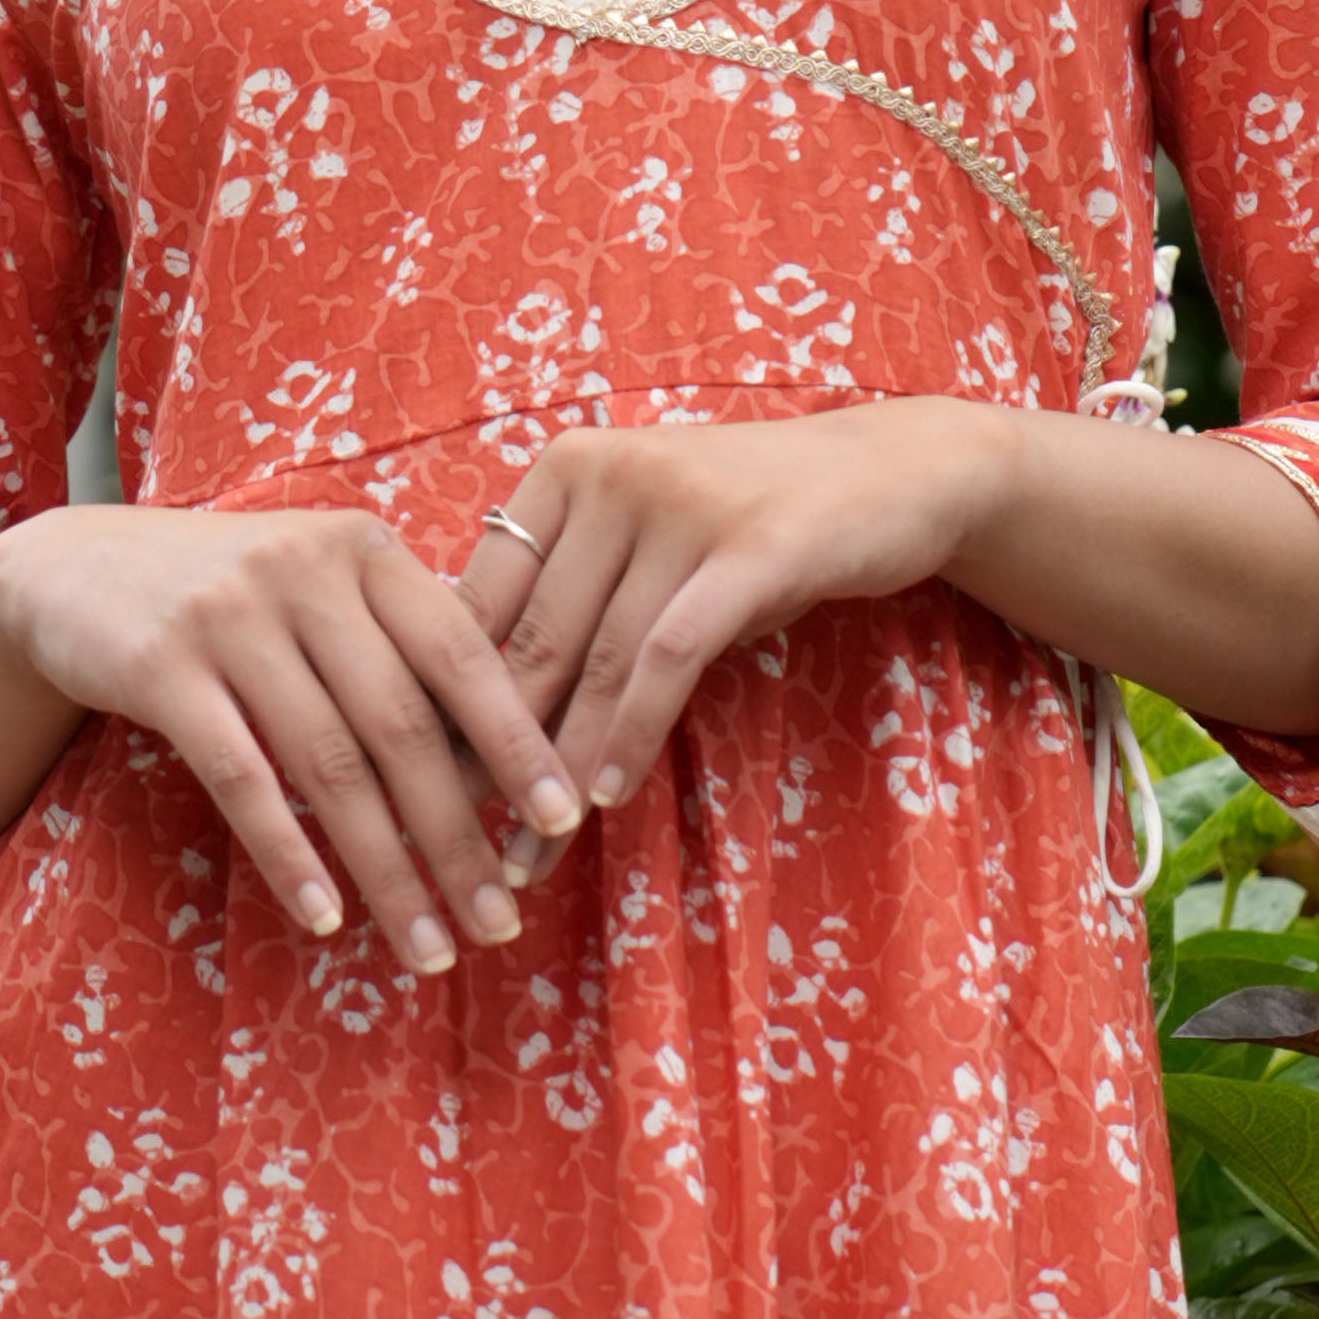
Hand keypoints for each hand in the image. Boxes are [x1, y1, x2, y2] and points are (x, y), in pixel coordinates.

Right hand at [0, 501, 582, 978]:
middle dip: (459, 834)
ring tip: (430, 947)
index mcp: (364, 551)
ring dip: (388, 868)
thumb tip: (514, 748)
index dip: (517, 739)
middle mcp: (305, 570)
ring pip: (330, 764)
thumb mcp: (320, 588)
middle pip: (403, 725)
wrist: (73, 572)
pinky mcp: (162, 667)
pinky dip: (289, 854)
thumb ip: (400, 642)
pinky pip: (242, 779)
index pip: (462, 651)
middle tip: (502, 922)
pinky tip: (326, 916)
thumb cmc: (231, 597)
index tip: (563, 822)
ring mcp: (230, 616)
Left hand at [454, 404, 1021, 852]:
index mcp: (566, 467)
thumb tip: (468, 716)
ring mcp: (684, 503)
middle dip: (495, 752)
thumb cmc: (748, 525)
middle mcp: (614, 471)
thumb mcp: (648, 542)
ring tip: (530, 850)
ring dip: (560, 765)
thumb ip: (571, 600)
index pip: (485, 598)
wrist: (892, 473)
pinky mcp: (752, 547)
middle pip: (533, 636)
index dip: (449, 701)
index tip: (426, 788)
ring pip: (596, 659)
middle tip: (462, 841)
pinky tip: (604, 794)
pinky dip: (630, 732)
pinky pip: (668, 657)